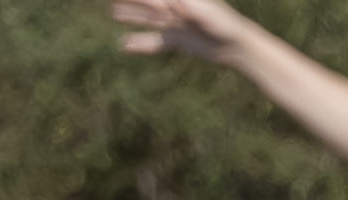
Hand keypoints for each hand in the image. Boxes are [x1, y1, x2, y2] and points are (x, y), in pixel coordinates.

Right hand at [105, 0, 252, 55]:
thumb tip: (171, 3)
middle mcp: (179, 10)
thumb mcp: (208, 16)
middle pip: (151, 4)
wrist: (234, 47)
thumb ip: (191, 9)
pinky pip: (154, 42)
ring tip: (114, 13)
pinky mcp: (177, 41)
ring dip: (132, 16)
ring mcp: (176, 25)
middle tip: (113, 1)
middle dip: (134, 1)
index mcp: (185, 1)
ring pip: (149, 20)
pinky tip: (124, 45)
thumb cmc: (225, 27)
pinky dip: (140, 43)